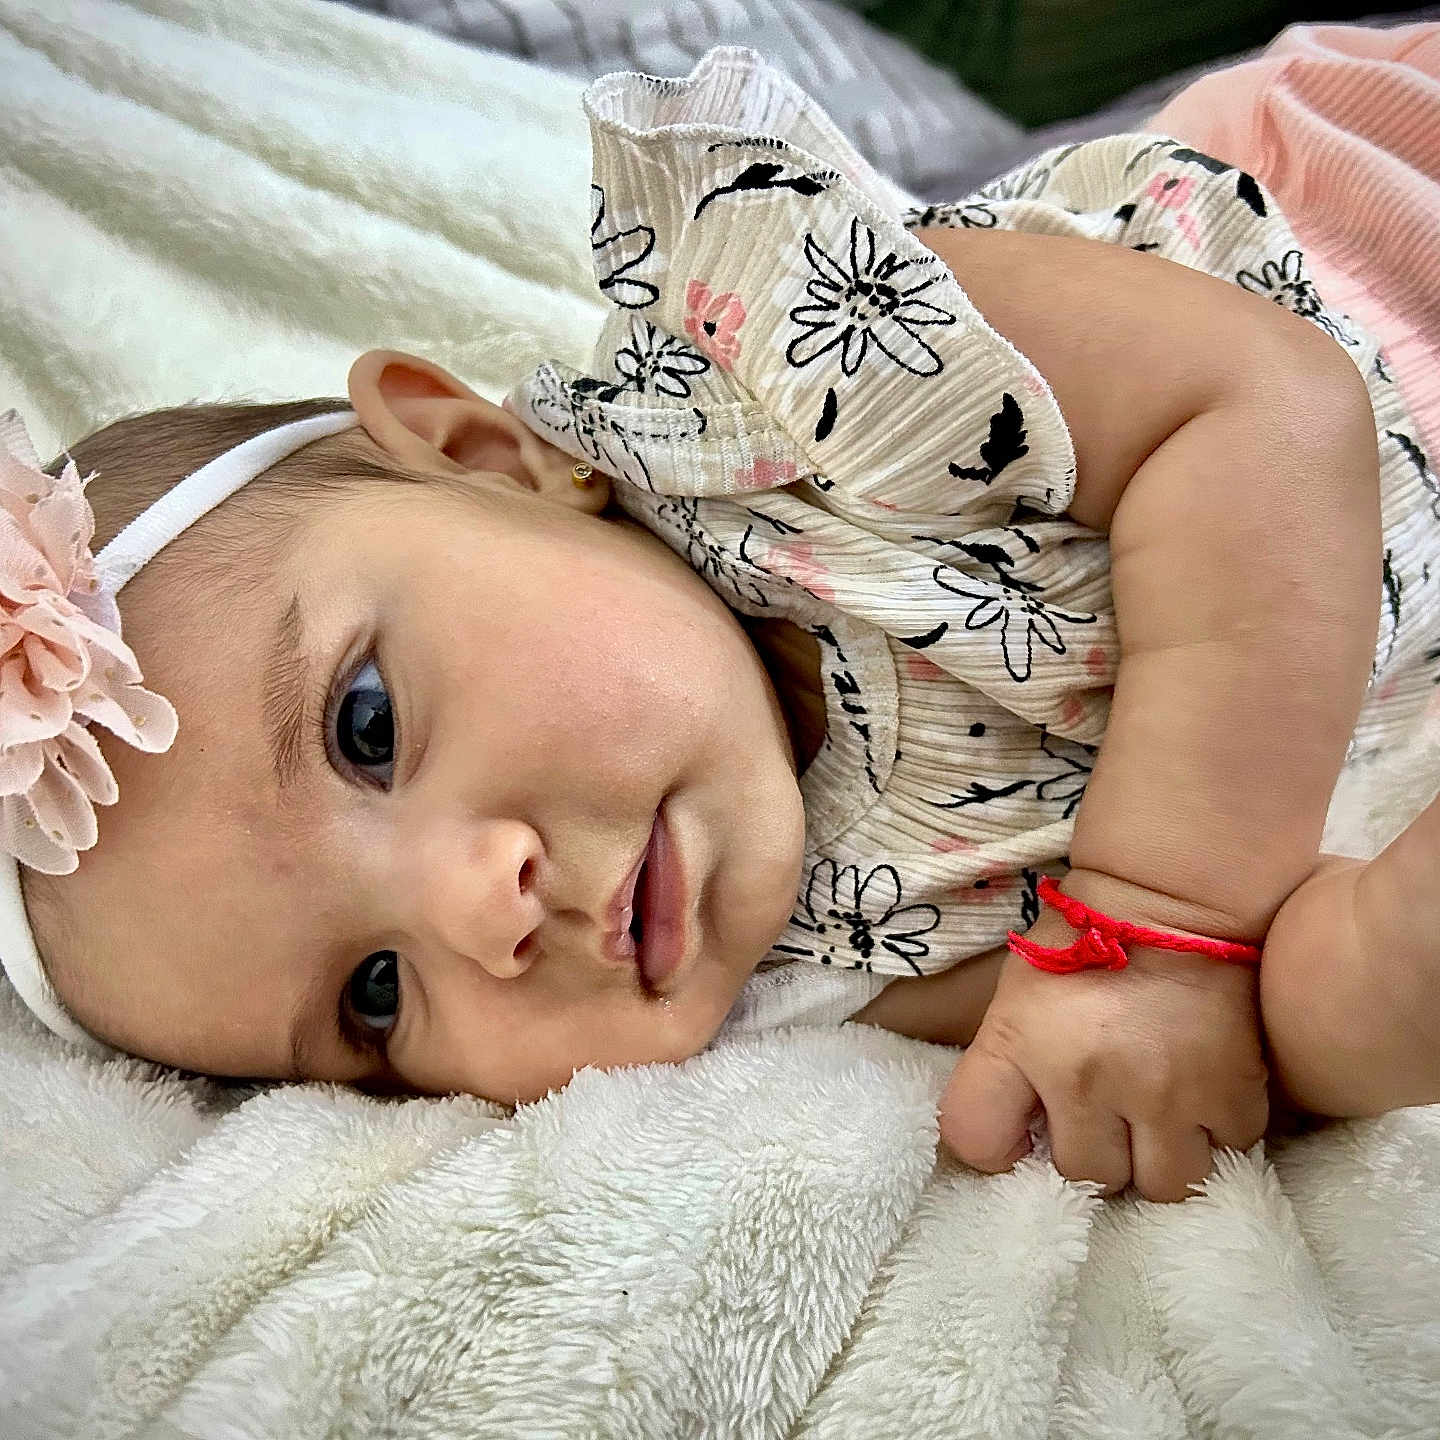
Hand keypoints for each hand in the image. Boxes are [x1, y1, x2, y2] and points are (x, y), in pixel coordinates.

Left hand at [938, 910, 1269, 1201]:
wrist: (1172, 895)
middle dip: (1095, 1151)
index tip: (1021, 1133)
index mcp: (1019, 1045)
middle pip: (1086, 1177)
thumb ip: (1006, 1068)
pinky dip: (1216, 1132)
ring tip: (1158, 1115)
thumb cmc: (1083, 940)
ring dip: (1158, 1157)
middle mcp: (1087, 1080)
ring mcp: (1163, 1093)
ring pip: (1162, 1184)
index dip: (995, 1148)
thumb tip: (1017, 1139)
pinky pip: (1226, 1151)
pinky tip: (1202, 1094)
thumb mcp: (1016, 996)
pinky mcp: (1231, 1091)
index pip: (974, 1138)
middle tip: (1106, 1113)